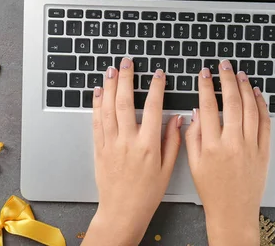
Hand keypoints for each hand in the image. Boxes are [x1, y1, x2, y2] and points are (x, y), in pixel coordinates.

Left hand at [82, 59, 182, 245]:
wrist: (121, 212)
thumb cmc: (146, 194)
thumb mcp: (167, 170)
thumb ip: (172, 142)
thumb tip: (177, 119)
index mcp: (148, 146)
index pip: (154, 108)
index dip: (156, 87)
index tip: (159, 74)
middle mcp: (127, 142)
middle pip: (125, 102)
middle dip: (126, 78)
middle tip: (127, 62)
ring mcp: (111, 144)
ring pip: (108, 109)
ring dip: (110, 86)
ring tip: (111, 70)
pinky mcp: (99, 149)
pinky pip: (96, 122)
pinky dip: (97, 105)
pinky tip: (99, 92)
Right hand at [186, 61, 270, 245]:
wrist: (233, 212)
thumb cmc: (211, 190)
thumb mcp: (192, 163)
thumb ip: (192, 135)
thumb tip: (196, 111)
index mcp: (211, 145)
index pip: (208, 106)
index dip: (206, 85)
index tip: (204, 73)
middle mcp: (232, 143)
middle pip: (232, 101)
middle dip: (227, 78)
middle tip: (224, 65)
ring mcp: (251, 146)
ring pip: (250, 108)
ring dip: (245, 87)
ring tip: (240, 74)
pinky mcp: (264, 151)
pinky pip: (265, 123)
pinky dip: (262, 105)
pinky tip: (256, 94)